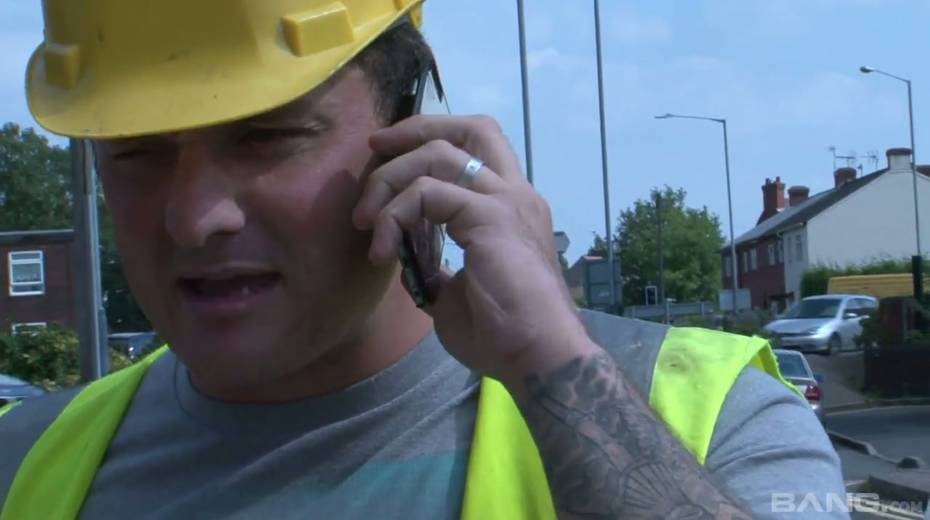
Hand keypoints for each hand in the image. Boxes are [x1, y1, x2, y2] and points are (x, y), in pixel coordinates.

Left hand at [352, 115, 594, 383]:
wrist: (537, 357)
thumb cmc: (503, 336)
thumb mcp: (454, 293)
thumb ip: (434, 266)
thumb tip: (406, 258)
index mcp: (511, 209)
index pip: (476, 149)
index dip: (431, 142)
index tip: (387, 159)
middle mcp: (514, 194)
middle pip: (470, 128)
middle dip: (414, 129)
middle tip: (374, 148)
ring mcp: (505, 201)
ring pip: (439, 154)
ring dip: (391, 179)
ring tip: (366, 221)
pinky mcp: (491, 216)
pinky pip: (428, 193)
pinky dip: (395, 215)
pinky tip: (383, 250)